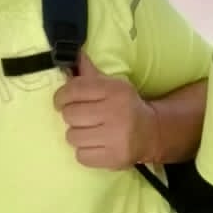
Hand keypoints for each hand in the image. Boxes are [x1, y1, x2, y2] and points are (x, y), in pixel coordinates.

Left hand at [53, 52, 157, 169]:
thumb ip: (90, 73)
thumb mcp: (112, 86)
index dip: (61, 97)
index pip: (74, 90)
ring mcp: (115, 137)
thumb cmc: (125, 106)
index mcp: (115, 91)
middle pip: (70, 115)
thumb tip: (74, 54)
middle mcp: (116, 113)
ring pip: (72, 137)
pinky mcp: (114, 158)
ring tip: (90, 132)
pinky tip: (96, 145)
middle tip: (82, 118)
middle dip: (72, 117)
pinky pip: (80, 156)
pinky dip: (85, 152)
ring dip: (78, 135)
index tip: (61, 102)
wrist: (152, 131)